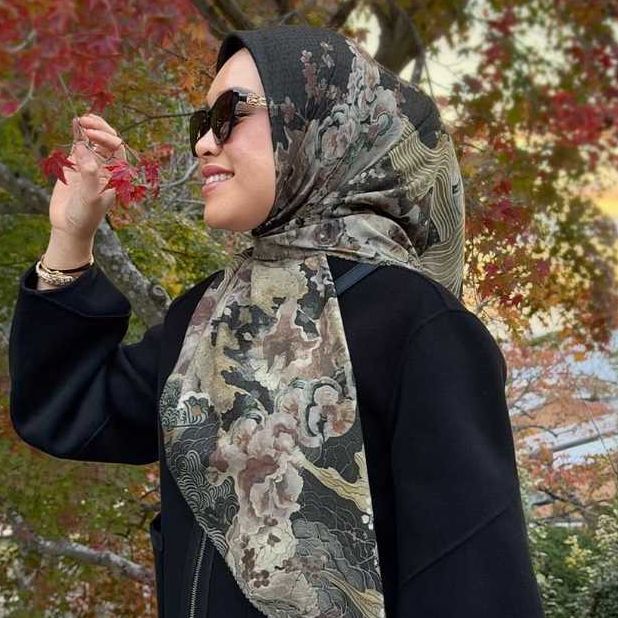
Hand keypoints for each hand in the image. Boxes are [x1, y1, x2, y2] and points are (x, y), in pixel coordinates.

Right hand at [49, 113, 126, 239]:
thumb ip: (89, 173)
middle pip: (108, 140)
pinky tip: (74, 124)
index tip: (90, 134)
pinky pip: (79, 145)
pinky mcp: (76, 166)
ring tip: (81, 119)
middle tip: (85, 121)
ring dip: (90, 128)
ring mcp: (91, 165)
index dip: (106, 137)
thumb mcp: (91, 196)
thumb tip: (82, 146)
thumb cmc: (86, 215)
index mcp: (117, 174)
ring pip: (95, 141)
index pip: (117, 148)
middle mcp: (106, 167)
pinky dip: (77, 134)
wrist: (70, 227)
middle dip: (99, 128)